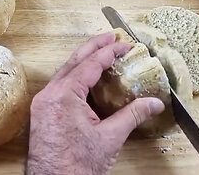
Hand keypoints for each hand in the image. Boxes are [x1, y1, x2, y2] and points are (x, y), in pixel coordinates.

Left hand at [26, 32, 165, 174]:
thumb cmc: (78, 166)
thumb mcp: (110, 138)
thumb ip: (132, 115)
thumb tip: (155, 103)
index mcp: (64, 96)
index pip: (89, 64)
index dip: (109, 52)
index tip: (124, 44)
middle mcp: (49, 95)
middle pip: (73, 62)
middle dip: (93, 47)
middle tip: (111, 37)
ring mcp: (43, 104)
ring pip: (64, 72)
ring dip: (83, 61)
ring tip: (101, 52)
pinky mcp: (43, 113)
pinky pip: (60, 86)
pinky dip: (76, 77)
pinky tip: (88, 78)